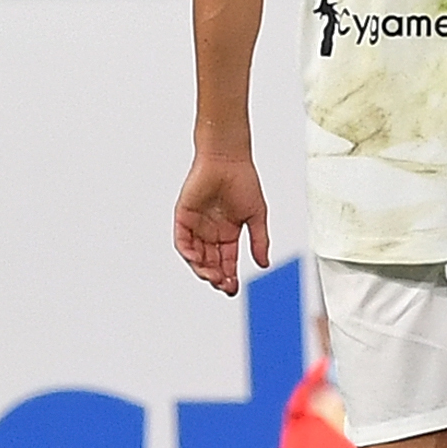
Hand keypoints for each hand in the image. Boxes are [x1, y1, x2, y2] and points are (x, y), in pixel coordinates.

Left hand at [174, 151, 270, 294]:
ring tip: (213, 277)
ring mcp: (196, 225)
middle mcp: (211, 231)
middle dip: (217, 277)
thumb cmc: (242, 180)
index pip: (226, 261)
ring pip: (196, 256)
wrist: (227, 160)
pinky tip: (197, 261)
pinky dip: (188, 253)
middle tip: (224, 285)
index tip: (233, 287)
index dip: (229, 276)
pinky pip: (182, 241)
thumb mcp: (257, 216)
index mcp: (228, 232)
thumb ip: (259, 241)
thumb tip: (264, 262)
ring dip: (203, 269)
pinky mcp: (184, 217)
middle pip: (210, 262)